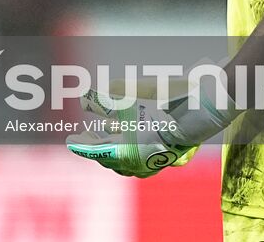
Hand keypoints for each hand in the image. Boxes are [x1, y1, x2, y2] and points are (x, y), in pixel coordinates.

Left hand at [66, 91, 198, 178]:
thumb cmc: (159, 108)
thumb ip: (104, 102)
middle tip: (83, 135)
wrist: (194, 116)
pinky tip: (123, 137)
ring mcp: (149, 165)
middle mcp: (136, 164)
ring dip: (109, 148)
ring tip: (101, 133)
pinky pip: (136, 161)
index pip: (95, 151)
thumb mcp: (128, 101)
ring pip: (122, 162)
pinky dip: (125, 150)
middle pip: (107, 157)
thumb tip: (85, 98)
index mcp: (125, 154)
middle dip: (94, 145)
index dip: (81, 145)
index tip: (69, 140)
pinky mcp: (160, 160)